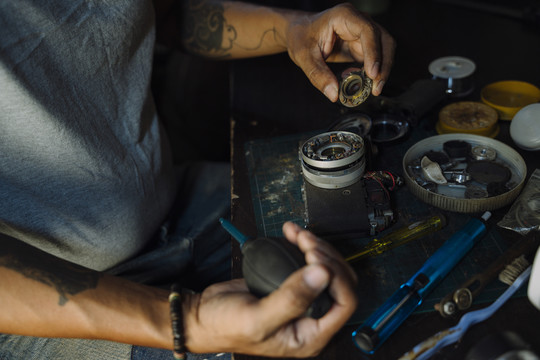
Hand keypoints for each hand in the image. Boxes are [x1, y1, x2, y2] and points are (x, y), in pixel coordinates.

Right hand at [183, 222, 357, 356]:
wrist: (202, 315)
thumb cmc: (226, 327)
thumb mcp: (258, 317)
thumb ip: (292, 298)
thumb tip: (322, 274)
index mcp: (310, 335)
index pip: (344, 303)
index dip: (336, 277)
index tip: (314, 258)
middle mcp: (310, 317)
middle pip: (339, 281)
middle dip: (326, 256)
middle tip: (306, 241)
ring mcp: (302, 298)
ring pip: (326, 268)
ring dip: (315, 246)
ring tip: (297, 233)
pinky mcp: (290, 282)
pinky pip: (307, 261)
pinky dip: (302, 244)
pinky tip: (292, 234)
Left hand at [285, 3, 394, 100]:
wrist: (299, 33)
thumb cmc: (300, 37)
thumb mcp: (303, 57)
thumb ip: (318, 75)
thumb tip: (334, 94)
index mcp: (344, 16)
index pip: (367, 31)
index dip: (373, 52)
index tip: (372, 73)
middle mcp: (358, 21)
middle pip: (383, 40)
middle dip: (384, 65)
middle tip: (376, 87)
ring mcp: (362, 33)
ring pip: (384, 49)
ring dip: (382, 70)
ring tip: (372, 89)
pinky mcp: (362, 45)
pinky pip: (375, 58)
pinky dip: (373, 72)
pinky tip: (361, 82)